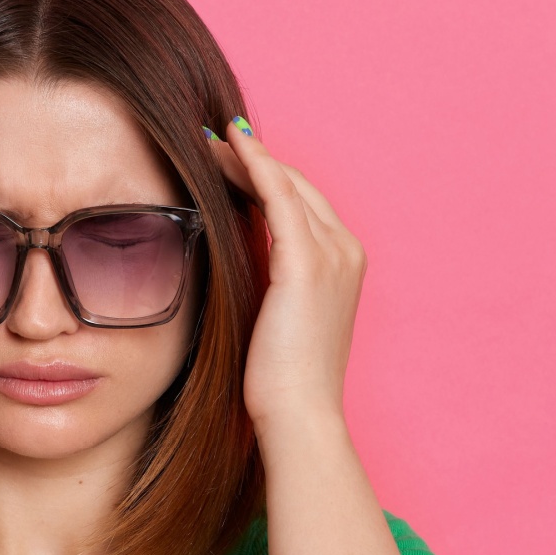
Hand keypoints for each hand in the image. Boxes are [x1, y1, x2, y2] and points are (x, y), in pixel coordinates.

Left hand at [206, 117, 365, 430]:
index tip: (230, 160)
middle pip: (297, 186)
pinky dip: (255, 164)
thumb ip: (268, 284)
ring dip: (247, 157)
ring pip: (286, 184)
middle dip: (254, 160)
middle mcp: (346, 251)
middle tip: (212, 140)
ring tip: (209, 141)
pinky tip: (230, 145)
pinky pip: (278, 195)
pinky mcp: (307, 262)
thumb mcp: (277, 321)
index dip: (266, 178)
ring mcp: (332, 253)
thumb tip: (234, 264)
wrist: (300, 414)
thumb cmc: (282, 382)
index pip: (302, 205)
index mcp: (343, 265)